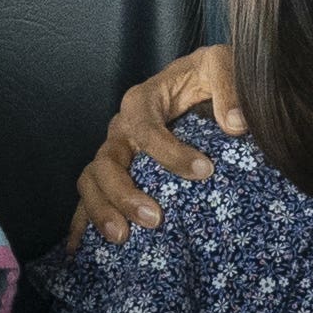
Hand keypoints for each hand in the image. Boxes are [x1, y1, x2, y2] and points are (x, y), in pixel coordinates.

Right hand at [69, 45, 242, 245]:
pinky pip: (91, 196)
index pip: (145, 128)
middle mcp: (122, 129)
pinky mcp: (117, 174)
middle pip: (106, 160)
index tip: (204, 171)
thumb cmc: (208, 77)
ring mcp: (116, 153)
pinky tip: (79, 247)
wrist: (203, 87)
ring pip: (91, 180)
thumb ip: (228, 86)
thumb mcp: (221, 65)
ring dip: (101, 210)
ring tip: (121, 238)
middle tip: (155, 219)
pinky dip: (81, 221)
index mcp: (143, 101)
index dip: (170, 152)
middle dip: (124, 193)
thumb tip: (234, 124)